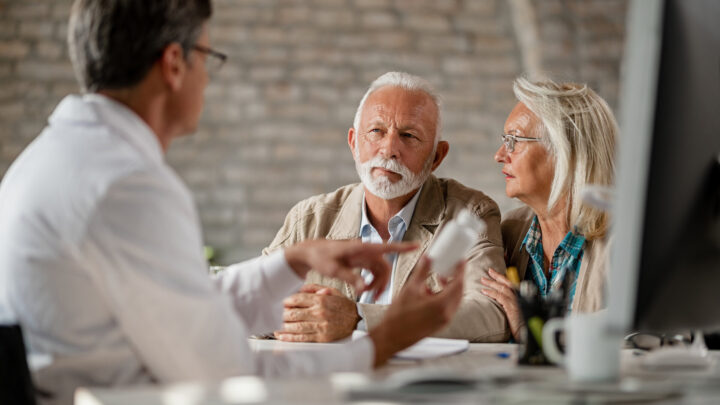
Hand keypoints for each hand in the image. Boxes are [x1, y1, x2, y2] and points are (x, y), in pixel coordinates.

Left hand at [274, 284, 358, 341]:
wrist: (359, 321)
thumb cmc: (344, 306)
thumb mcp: (332, 291)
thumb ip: (315, 288)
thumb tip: (300, 288)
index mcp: (321, 300)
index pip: (297, 299)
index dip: (286, 301)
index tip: (281, 302)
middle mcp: (320, 313)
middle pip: (293, 313)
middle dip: (282, 314)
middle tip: (275, 314)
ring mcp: (321, 326)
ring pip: (296, 326)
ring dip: (283, 326)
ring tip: (275, 325)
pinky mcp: (322, 338)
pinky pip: (302, 338)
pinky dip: (290, 337)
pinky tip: (282, 336)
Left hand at [284, 239, 416, 295]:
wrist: (310, 252)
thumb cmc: (321, 257)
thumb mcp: (333, 270)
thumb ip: (350, 278)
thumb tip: (364, 289)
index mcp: (360, 248)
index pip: (386, 247)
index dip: (402, 247)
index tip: (417, 246)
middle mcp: (365, 250)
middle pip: (384, 266)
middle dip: (383, 282)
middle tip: (374, 297)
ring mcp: (363, 255)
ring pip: (379, 270)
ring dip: (377, 283)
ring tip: (367, 294)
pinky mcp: (360, 260)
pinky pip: (373, 271)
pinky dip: (372, 281)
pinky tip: (364, 289)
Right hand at [369, 256, 464, 366]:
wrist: (392, 336)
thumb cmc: (399, 316)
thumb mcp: (410, 289)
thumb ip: (422, 271)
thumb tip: (428, 258)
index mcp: (441, 305)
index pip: (458, 284)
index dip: (461, 271)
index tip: (461, 261)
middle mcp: (446, 314)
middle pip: (459, 292)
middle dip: (456, 278)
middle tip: (451, 267)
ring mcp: (444, 321)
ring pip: (454, 300)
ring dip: (450, 288)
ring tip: (439, 278)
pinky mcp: (440, 324)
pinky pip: (448, 308)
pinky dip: (444, 297)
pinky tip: (431, 292)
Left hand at [480, 268, 523, 340]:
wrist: (525, 334)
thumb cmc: (520, 325)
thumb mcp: (515, 312)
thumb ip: (510, 304)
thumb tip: (500, 299)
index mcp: (521, 298)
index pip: (511, 284)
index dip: (502, 277)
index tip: (494, 273)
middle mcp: (520, 298)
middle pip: (508, 283)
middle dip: (497, 276)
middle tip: (489, 271)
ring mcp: (517, 302)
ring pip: (503, 288)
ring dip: (492, 283)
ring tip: (483, 280)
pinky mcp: (512, 307)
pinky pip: (500, 297)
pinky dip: (491, 293)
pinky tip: (484, 291)